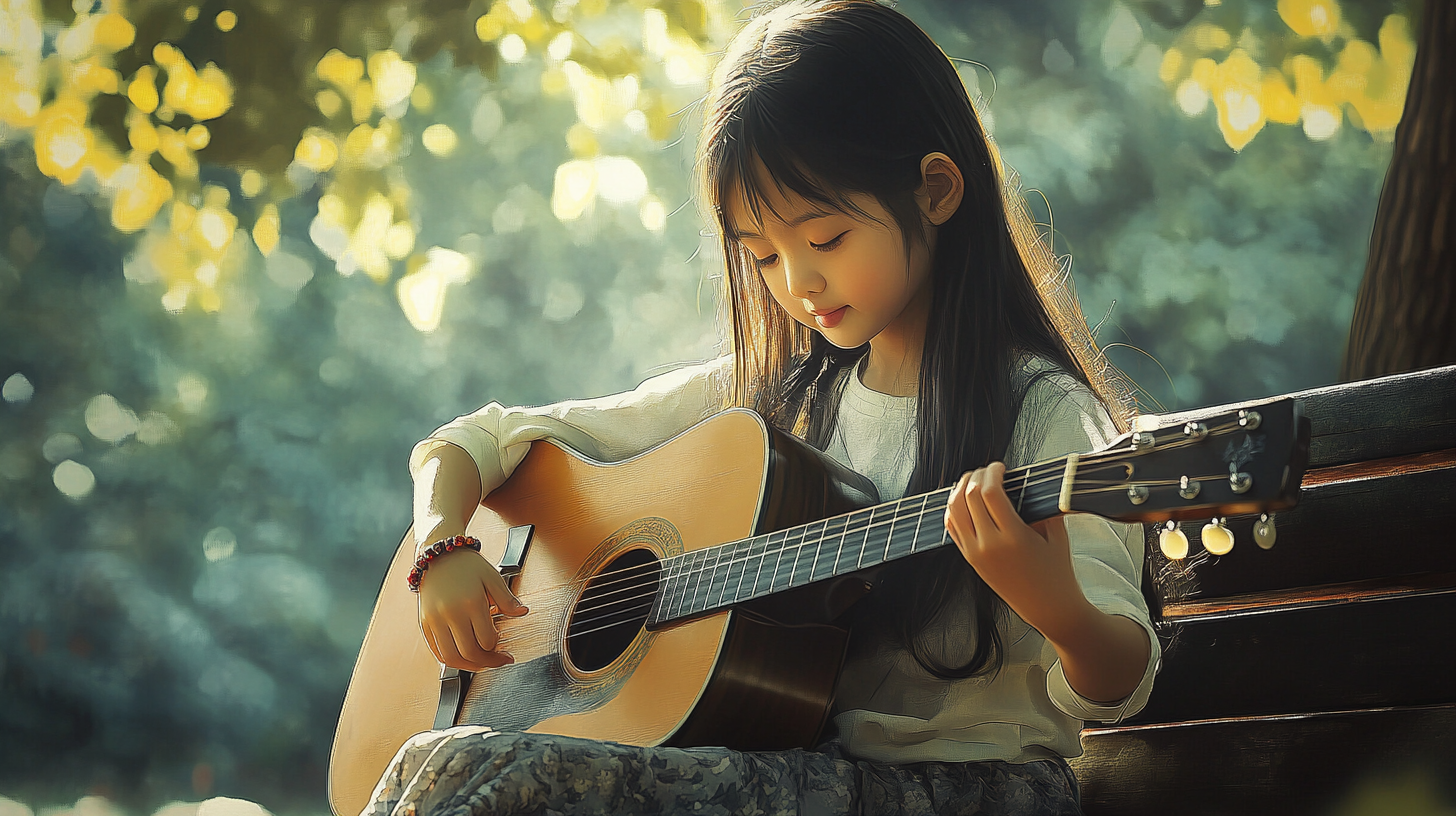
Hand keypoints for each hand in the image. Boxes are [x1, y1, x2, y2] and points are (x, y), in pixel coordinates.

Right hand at [418, 545, 528, 670]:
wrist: (439, 555)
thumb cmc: (467, 565)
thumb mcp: (492, 577)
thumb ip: (507, 599)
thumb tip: (522, 612)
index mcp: (470, 602)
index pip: (487, 639)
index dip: (498, 649)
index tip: (505, 650)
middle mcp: (450, 613)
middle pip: (469, 652)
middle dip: (487, 662)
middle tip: (498, 661)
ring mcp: (435, 620)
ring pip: (451, 657)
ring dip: (469, 666)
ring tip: (482, 663)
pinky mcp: (425, 623)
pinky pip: (436, 651)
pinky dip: (451, 660)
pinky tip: (464, 658)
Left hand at [943, 462, 1084, 635]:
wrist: (1049, 608)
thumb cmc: (1057, 573)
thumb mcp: (1057, 536)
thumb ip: (1044, 506)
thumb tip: (1032, 481)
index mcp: (1013, 538)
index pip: (990, 492)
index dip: (992, 472)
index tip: (1000, 466)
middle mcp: (988, 545)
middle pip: (968, 496)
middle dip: (976, 475)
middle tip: (988, 470)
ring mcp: (975, 553)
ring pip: (953, 510)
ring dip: (960, 489)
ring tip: (973, 480)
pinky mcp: (969, 560)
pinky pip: (952, 527)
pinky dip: (953, 508)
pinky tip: (964, 499)